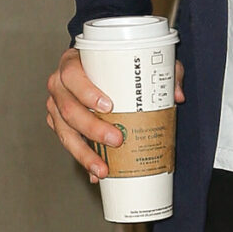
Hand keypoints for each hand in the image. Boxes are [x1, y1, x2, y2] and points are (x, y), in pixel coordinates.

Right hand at [46, 46, 182, 182]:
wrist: (95, 67)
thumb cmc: (113, 62)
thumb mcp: (140, 59)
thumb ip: (161, 71)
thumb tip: (176, 95)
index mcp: (72, 63)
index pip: (71, 74)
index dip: (86, 91)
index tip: (107, 106)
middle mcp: (59, 86)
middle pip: (68, 109)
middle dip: (92, 128)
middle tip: (116, 139)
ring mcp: (56, 107)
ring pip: (64, 132)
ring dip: (84, 153)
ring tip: (103, 168)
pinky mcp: (60, 124)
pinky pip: (68, 144)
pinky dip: (83, 159)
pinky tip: (96, 172)